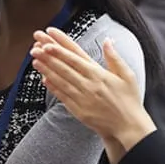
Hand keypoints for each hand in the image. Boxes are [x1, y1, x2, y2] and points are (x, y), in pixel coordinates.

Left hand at [30, 28, 153, 146]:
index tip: (49, 37)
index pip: (75, 55)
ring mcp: (82, 98)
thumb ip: (114, 57)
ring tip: (35, 59)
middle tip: (35, 45)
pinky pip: (63, 96)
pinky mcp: (79, 110)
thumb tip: (107, 40)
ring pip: (61, 80)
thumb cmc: (129, 100)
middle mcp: (89, 84)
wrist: (128, 126)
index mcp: (99, 74)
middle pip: (64, 66)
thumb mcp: (127, 75)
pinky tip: (43, 79)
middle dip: (48, 55)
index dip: (60, 46)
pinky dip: (53, 87)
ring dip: (46, 69)